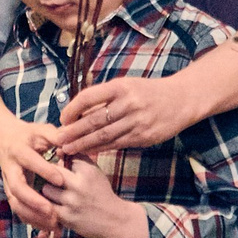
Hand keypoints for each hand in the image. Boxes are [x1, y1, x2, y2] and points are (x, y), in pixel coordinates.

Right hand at [0, 91, 64, 230]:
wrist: (4, 141)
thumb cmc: (29, 136)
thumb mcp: (41, 130)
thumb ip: (55, 135)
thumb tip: (69, 139)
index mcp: (18, 151)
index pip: (29, 161)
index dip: (44, 170)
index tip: (61, 181)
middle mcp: (10, 169)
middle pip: (17, 189)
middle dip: (34, 201)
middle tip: (52, 211)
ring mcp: (9, 184)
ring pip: (16, 204)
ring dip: (33, 216)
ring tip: (53, 223)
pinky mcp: (12, 194)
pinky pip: (19, 211)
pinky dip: (33, 221)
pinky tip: (49, 227)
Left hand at [40, 154, 150, 237]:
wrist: (115, 220)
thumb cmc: (101, 193)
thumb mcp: (94, 172)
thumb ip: (78, 159)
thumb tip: (57, 151)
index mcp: (88, 171)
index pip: (63, 158)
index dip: (60, 164)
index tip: (64, 170)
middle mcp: (80, 185)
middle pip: (51, 171)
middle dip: (50, 174)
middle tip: (53, 181)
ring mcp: (72, 202)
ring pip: (45, 189)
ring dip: (47, 191)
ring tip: (54, 194)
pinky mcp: (66, 217)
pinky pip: (47, 207)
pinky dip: (48, 205)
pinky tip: (54, 206)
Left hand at [55, 74, 204, 157]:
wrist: (180, 100)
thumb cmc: (148, 92)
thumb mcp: (126, 85)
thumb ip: (104, 98)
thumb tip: (76, 112)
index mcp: (121, 87)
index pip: (88, 97)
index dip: (72, 109)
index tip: (62, 119)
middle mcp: (128, 103)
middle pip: (94, 121)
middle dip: (73, 132)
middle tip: (57, 140)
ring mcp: (137, 122)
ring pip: (104, 136)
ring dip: (83, 144)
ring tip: (67, 150)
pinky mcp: (143, 137)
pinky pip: (116, 144)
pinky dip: (100, 149)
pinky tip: (88, 152)